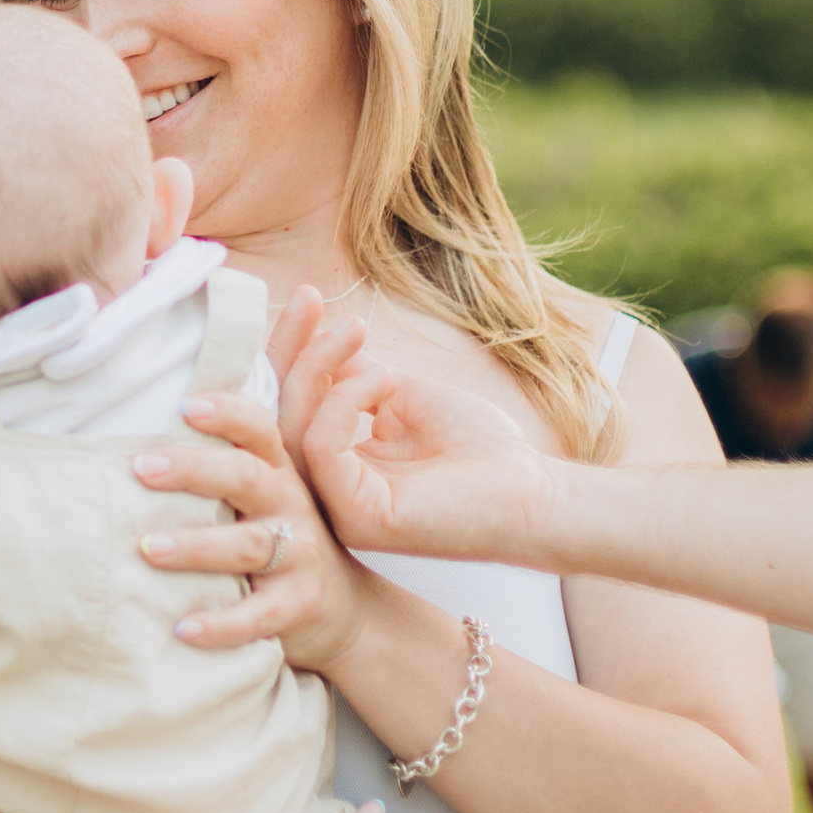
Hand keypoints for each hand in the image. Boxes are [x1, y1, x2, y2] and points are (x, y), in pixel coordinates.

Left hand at [132, 390, 375, 673]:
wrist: (342, 610)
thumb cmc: (281, 542)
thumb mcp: (265, 500)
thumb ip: (224, 469)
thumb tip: (143, 442)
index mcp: (278, 473)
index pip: (259, 431)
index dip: (227, 414)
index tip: (185, 407)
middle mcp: (291, 507)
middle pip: (246, 478)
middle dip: (192, 470)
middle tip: (140, 468)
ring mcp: (299, 556)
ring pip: (247, 545)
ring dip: (195, 546)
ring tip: (148, 549)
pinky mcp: (297, 605)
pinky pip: (257, 616)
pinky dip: (220, 624)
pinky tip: (183, 628)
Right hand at [274, 294, 552, 568]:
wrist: (535, 492)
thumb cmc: (481, 450)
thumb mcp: (406, 396)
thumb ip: (357, 378)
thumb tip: (320, 344)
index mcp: (338, 469)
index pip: (291, 407)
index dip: (292, 351)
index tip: (309, 298)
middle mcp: (327, 492)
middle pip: (276, 416)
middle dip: (289, 348)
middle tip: (310, 296)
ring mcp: (338, 509)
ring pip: (291, 428)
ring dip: (317, 364)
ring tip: (355, 328)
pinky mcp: (358, 516)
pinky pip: (320, 446)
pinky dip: (343, 401)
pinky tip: (382, 380)